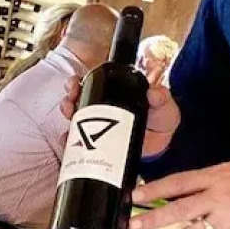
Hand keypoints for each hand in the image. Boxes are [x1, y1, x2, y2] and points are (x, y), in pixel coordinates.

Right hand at [60, 77, 180, 158]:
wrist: (162, 146)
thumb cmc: (161, 119)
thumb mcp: (163, 105)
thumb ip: (161, 97)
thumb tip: (153, 93)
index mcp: (114, 92)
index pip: (91, 83)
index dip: (78, 82)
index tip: (75, 84)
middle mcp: (101, 106)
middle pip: (77, 98)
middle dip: (69, 98)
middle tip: (70, 101)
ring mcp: (97, 125)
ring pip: (74, 117)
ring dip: (67, 115)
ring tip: (69, 117)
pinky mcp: (96, 143)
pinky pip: (77, 141)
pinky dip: (68, 141)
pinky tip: (66, 141)